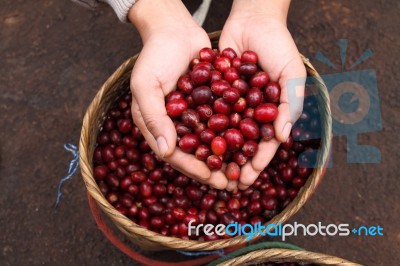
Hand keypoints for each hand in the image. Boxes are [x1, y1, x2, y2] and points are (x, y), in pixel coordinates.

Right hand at [128, 0, 228, 188]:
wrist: (174, 28)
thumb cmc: (155, 56)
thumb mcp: (146, 86)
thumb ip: (154, 118)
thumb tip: (166, 152)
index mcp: (157, 125)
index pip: (174, 154)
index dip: (192, 167)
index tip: (211, 177)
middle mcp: (176, 124)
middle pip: (195, 153)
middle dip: (213, 168)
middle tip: (232, 181)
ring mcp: (194, 114)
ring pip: (211, 141)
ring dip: (226, 156)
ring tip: (243, 169)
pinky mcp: (209, 103)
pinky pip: (222, 122)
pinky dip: (234, 133)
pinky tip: (250, 143)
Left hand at [220, 0, 305, 189]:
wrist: (254, 20)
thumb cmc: (279, 46)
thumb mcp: (292, 74)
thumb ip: (290, 104)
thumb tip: (284, 138)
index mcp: (271, 113)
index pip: (265, 144)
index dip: (257, 162)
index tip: (247, 179)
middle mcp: (251, 112)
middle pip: (241, 144)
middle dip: (234, 163)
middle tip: (224, 183)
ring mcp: (232, 103)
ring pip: (223, 133)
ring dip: (216, 151)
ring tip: (207, 169)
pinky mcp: (216, 92)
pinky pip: (209, 113)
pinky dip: (201, 127)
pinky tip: (192, 142)